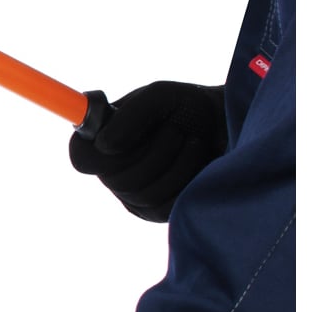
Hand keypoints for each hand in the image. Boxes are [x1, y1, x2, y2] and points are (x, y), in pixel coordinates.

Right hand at [69, 81, 226, 221]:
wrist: (229, 126)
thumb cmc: (190, 107)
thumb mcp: (160, 98)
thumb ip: (131, 115)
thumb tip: (106, 146)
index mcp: (103, 142)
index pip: (81, 159)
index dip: (94, 154)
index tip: (116, 141)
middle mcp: (113, 172)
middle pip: (114, 178)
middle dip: (152, 152)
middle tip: (175, 131)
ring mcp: (134, 196)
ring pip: (140, 193)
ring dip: (174, 162)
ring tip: (192, 141)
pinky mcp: (158, 212)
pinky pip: (162, 205)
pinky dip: (185, 178)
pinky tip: (198, 161)